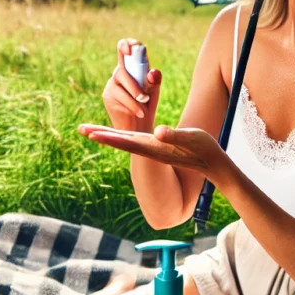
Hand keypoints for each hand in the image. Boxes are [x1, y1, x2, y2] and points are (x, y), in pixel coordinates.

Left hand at [78, 124, 232, 182]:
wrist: (213, 165)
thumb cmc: (204, 150)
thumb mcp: (191, 139)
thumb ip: (175, 136)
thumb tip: (159, 132)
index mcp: (155, 146)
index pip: (126, 140)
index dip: (108, 136)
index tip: (91, 133)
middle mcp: (150, 149)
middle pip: (120, 141)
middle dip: (101, 134)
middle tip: (81, 129)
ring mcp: (154, 149)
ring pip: (126, 141)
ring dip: (108, 135)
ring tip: (92, 131)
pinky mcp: (159, 147)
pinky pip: (135, 140)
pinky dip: (123, 135)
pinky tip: (117, 134)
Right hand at [102, 38, 161, 131]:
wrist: (139, 127)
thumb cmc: (147, 106)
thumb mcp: (154, 92)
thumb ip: (154, 81)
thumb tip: (153, 72)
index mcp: (132, 66)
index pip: (128, 48)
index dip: (127, 44)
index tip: (129, 49)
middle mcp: (120, 72)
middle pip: (122, 69)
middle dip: (134, 84)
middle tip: (145, 98)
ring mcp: (112, 83)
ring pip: (120, 83)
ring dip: (134, 95)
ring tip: (144, 107)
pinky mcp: (107, 96)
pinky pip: (119, 96)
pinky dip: (131, 105)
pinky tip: (139, 113)